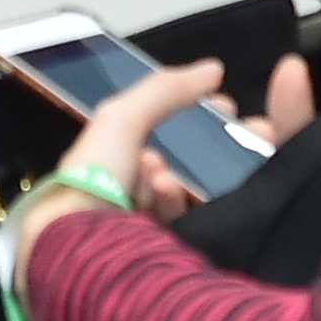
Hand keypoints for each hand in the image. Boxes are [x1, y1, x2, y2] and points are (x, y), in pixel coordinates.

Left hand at [20, 56, 319, 241]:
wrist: (73, 249)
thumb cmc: (93, 177)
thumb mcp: (123, 119)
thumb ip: (166, 90)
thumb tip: (214, 68)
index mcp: (119, 153)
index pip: (170, 128)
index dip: (202, 117)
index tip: (230, 108)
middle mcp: (131, 186)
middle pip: (188, 162)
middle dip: (216, 148)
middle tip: (247, 139)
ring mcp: (145, 221)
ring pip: (188, 194)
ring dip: (184, 179)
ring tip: (167, 177)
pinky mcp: (161, 251)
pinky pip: (183, 223)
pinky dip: (174, 205)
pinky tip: (164, 196)